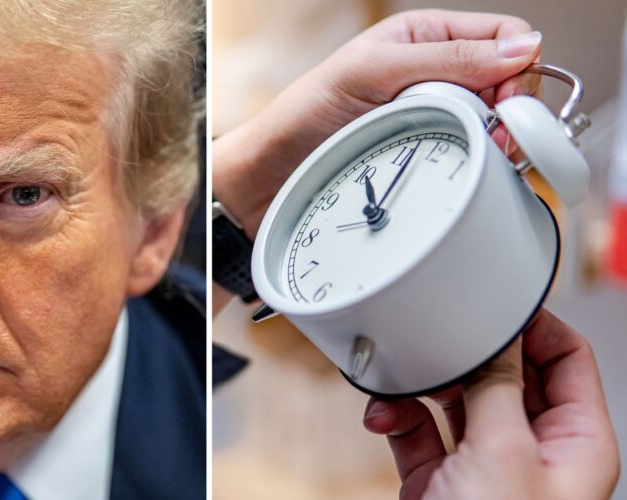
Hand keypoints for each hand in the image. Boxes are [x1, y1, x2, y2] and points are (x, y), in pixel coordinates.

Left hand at [213, 9, 541, 238]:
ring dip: (493, 138)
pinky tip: (463, 170)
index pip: (504, 37)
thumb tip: (523, 49)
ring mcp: (431, 115)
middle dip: (509, 108)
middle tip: (491, 137)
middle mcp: (433, 74)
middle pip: (507, 82)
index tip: (503, 103)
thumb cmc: (305, 115)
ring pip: (494, 121)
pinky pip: (471, 153)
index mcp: (424, 38)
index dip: (516, 67)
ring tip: (471, 155)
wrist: (271, 173)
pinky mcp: (426, 153)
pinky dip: (475, 161)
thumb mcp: (371, 72)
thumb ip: (445, 58)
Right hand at [363, 309, 618, 499]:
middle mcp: (531, 450)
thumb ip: (499, 387)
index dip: (535, 326)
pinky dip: (398, 416)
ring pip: (456, 400)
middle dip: (466, 357)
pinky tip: (383, 414)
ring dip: (423, 386)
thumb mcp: (504, 452)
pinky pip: (419, 430)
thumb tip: (496, 337)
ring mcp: (482, 464)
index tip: (497, 301)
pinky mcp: (439, 479)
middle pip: (505, 376)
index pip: (568, 360)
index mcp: (574, 443)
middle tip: (438, 339)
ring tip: (403, 378)